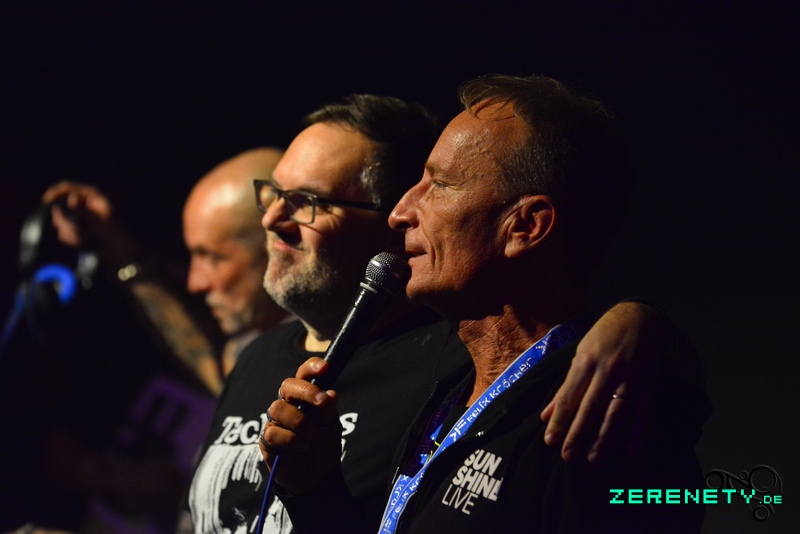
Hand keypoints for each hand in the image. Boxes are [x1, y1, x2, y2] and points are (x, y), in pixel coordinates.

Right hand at [42, 181, 136, 265]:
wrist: (123, 255)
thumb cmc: (117, 236)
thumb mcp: (100, 222)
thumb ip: (84, 210)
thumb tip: (71, 198)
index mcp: (93, 197)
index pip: (68, 188)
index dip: (55, 193)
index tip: (46, 202)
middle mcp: (85, 206)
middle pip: (61, 208)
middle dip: (67, 223)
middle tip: (81, 233)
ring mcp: (81, 219)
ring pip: (62, 224)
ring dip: (73, 234)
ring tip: (88, 240)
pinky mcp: (79, 231)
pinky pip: (66, 235)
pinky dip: (75, 241)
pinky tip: (87, 245)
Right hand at [258, 357, 342, 495]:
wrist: (317, 476)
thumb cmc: (323, 445)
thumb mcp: (331, 426)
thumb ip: (328, 410)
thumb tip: (330, 393)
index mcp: (305, 396)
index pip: (303, 374)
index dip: (311, 367)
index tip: (325, 368)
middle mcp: (288, 404)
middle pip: (287, 385)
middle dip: (306, 391)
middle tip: (322, 403)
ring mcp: (275, 421)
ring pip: (279, 408)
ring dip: (302, 423)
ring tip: (314, 437)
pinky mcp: (266, 439)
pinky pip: (274, 432)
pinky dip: (292, 440)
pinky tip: (302, 447)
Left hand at [540, 301, 669, 462]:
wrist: (640, 316)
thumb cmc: (604, 335)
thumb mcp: (580, 353)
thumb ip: (566, 385)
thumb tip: (547, 414)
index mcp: (586, 361)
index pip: (569, 397)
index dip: (559, 420)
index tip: (550, 440)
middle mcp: (607, 370)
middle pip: (589, 407)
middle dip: (576, 433)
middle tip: (567, 455)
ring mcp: (630, 377)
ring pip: (614, 412)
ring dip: (603, 438)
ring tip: (592, 458)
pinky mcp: (649, 383)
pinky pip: (642, 412)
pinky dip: (637, 432)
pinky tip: (629, 451)